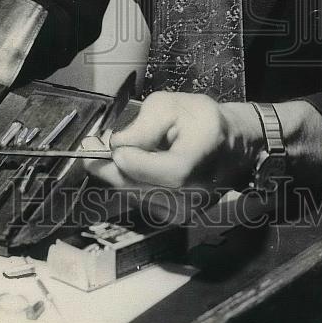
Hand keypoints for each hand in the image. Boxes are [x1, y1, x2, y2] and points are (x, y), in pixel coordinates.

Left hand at [84, 92, 263, 197]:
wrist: (232, 145)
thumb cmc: (204, 122)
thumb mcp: (172, 105)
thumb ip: (143, 124)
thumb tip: (117, 144)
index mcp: (198, 161)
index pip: (158, 172)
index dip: (129, 159)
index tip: (106, 144)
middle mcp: (194, 194)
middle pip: (137, 186)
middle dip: (108, 165)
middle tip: (89, 147)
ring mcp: (186, 210)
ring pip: (134, 195)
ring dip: (117, 174)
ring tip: (110, 150)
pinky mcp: (177, 217)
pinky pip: (141, 200)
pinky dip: (130, 182)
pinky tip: (131, 164)